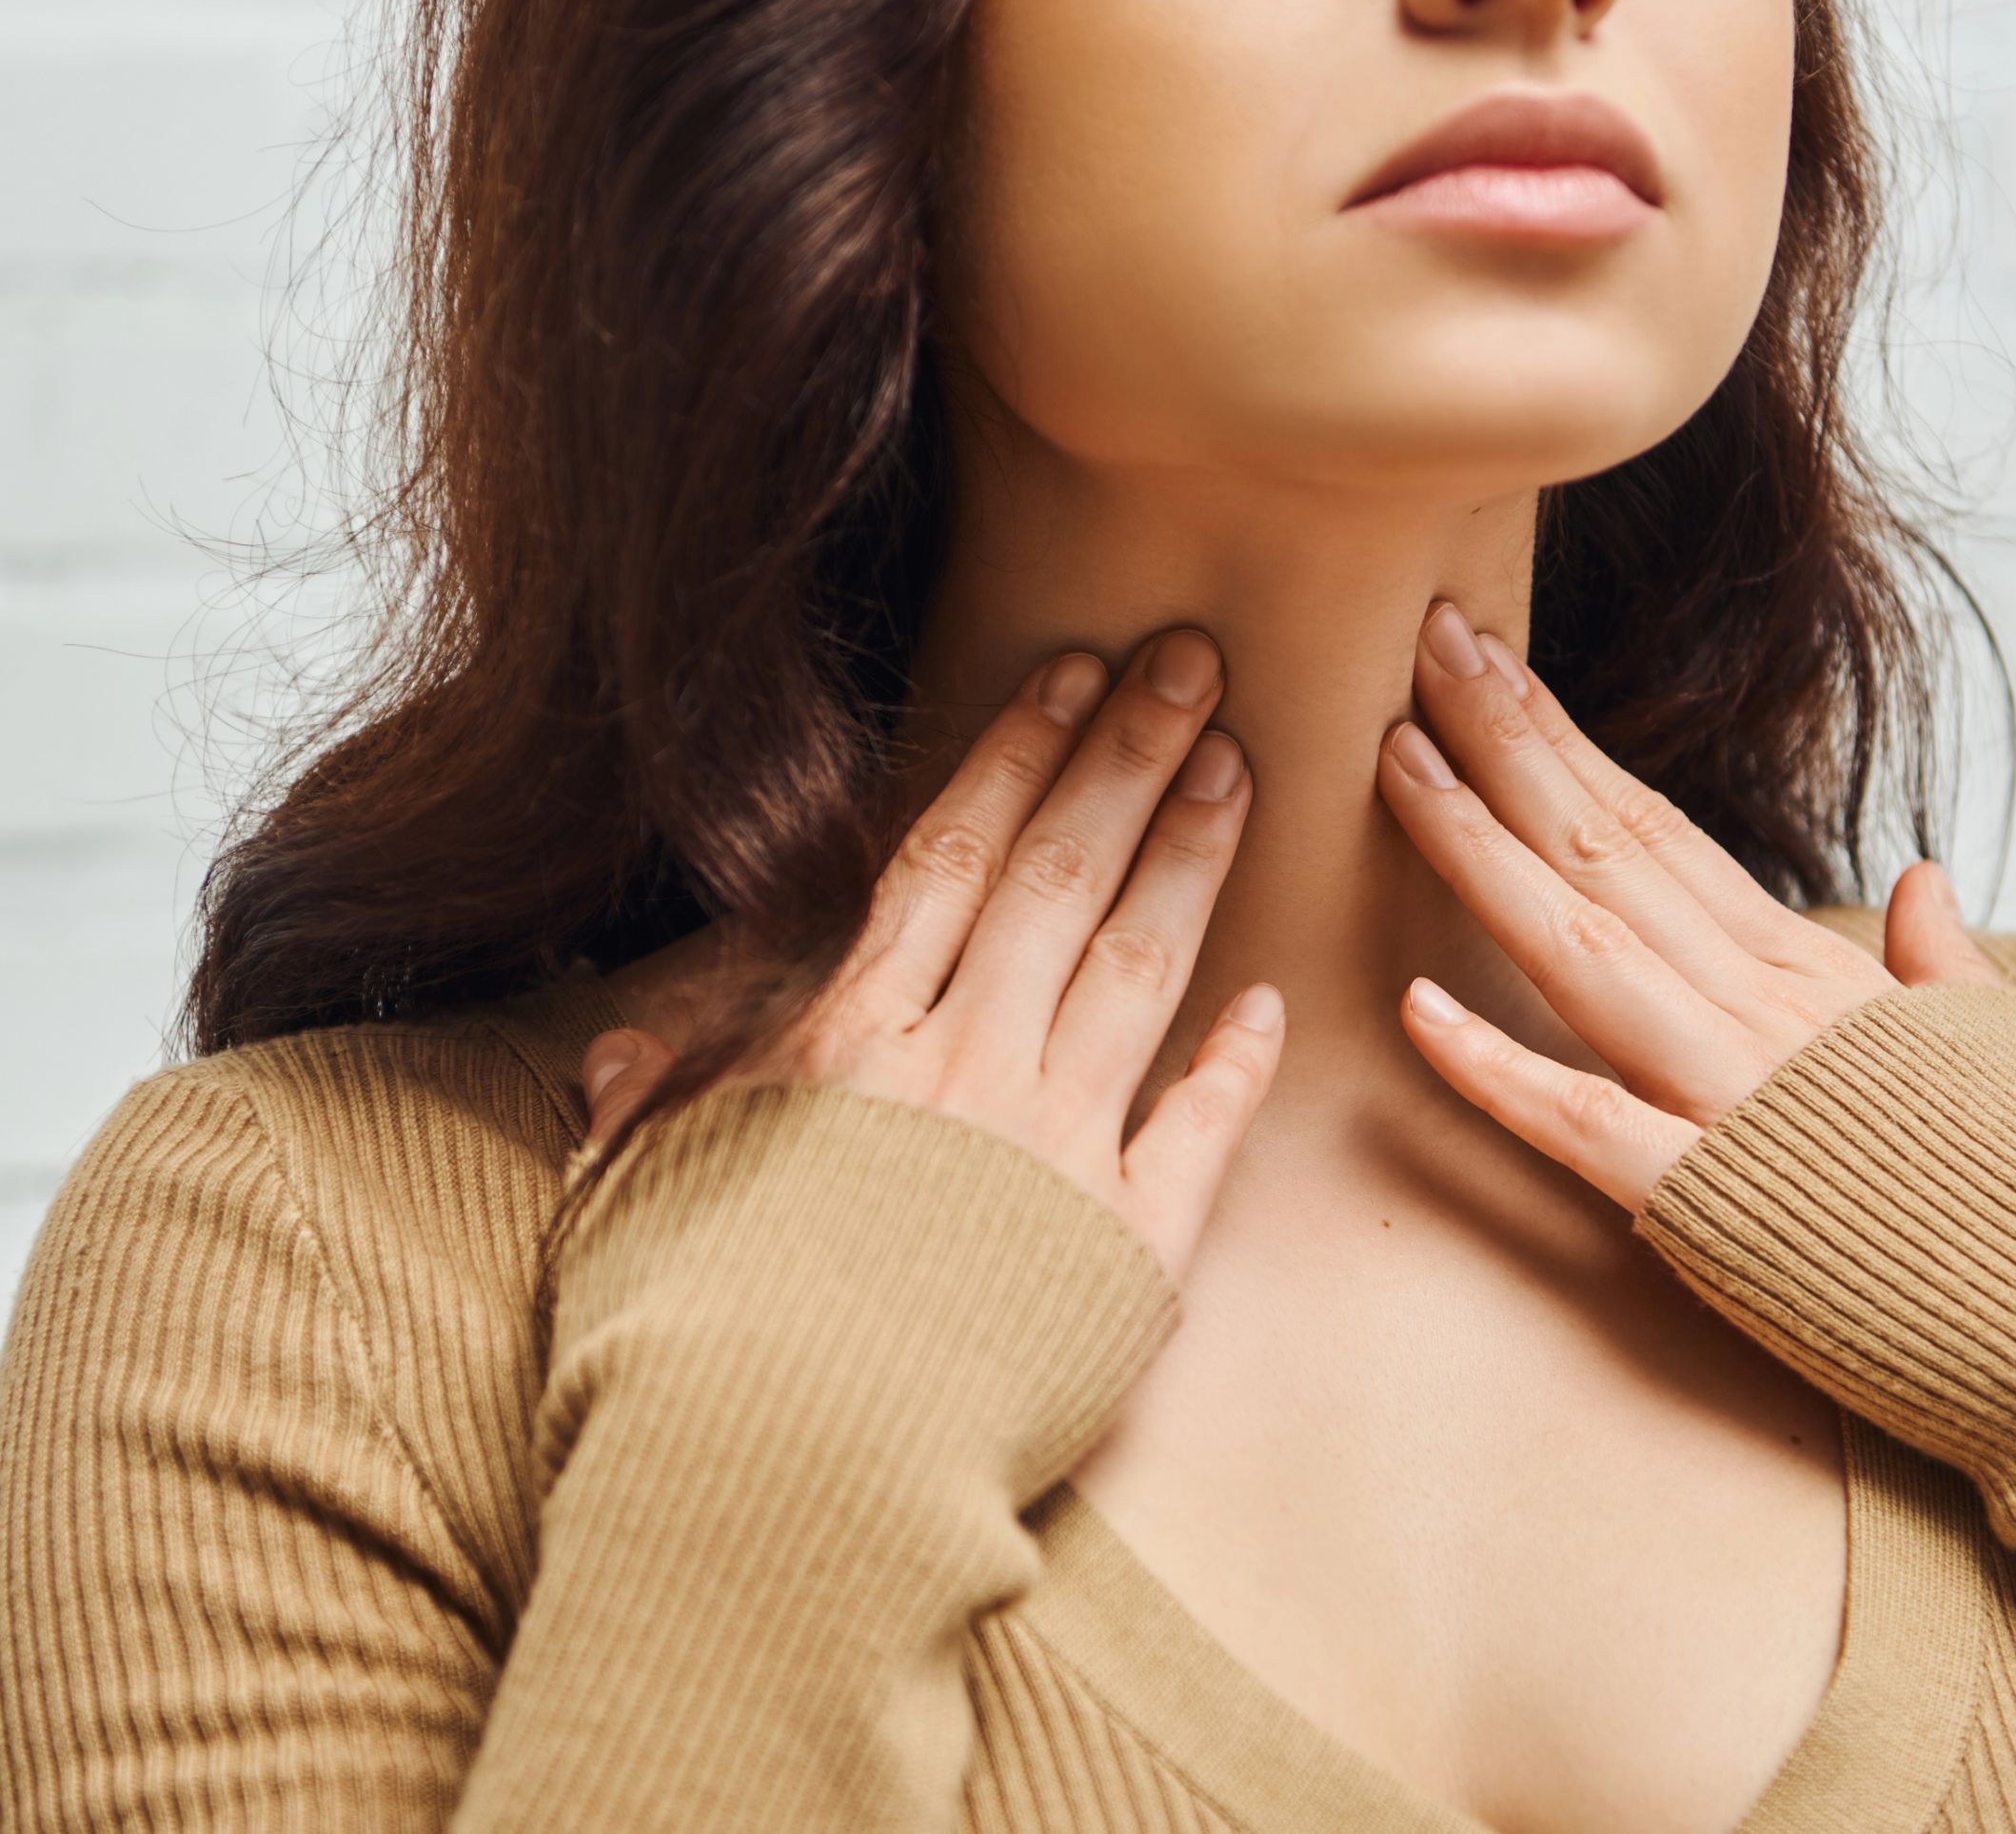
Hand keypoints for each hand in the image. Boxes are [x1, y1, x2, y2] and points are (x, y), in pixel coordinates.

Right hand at [579, 626, 1281, 1284]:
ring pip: (1140, 968)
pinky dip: (1236, 1064)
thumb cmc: (685, 1348)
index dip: (1019, 758)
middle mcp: (964, 1068)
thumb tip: (611, 1059)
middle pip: (1063, 879)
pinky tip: (1272, 1005)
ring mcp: (1056, 1153)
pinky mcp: (1128, 1254)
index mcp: (850, 1041)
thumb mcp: (630, 1207)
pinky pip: (1200, 1133)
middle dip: (1128, 759)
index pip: (951, 860)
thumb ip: (643, 1114)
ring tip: (1236, 771)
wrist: (780, 1485)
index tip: (1072, 674)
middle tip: (1193, 663)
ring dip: (1190, 861)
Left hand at [1376, 597, 2003, 1219]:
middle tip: (1421, 643)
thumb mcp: (1999, 1044)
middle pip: (1605, 849)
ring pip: (1579, 944)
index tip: (1493, 664)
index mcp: (1809, 972)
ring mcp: (1729, 1095)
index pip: (1658, 830)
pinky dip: (1495, 1067)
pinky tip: (1416, 1008)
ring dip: (1478, 850)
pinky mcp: (1708, 1199)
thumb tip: (1921, 879)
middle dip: (1504, 741)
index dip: (1565, 743)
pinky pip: (1581, 1122)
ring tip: (1394, 760)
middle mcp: (1759, 1007)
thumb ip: (1939, 961)